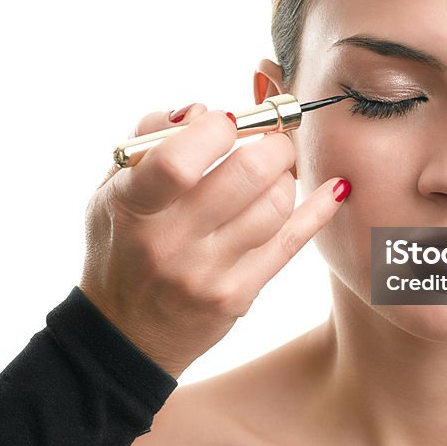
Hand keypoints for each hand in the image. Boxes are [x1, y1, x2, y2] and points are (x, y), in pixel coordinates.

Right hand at [81, 103, 349, 377]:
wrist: (124, 334)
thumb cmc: (120, 245)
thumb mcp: (111, 189)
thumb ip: (149, 138)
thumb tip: (204, 111)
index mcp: (133, 206)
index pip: (179, 159)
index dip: (217, 128)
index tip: (230, 122)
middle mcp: (170, 241)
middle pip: (246, 175)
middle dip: (273, 144)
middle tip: (273, 140)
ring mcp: (207, 272)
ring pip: (276, 205)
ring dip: (287, 176)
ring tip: (276, 172)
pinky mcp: (237, 295)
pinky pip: (292, 242)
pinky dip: (318, 208)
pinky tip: (335, 188)